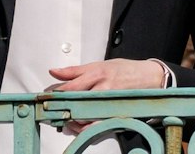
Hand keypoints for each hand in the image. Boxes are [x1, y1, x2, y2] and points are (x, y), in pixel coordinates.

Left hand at [47, 59, 170, 133]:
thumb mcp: (99, 65)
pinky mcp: (114, 114)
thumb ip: (75, 71)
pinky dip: (84, 129)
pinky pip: (95, 127)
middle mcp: (103, 88)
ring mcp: (109, 103)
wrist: (150, 77)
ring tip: (64, 120)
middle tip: (50, 113)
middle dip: (60, 109)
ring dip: (70, 121)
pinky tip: (78, 126)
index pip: (70, 86)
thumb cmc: (124, 70)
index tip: (44, 99)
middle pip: (74, 103)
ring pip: (84, 118)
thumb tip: (53, 71)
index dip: (54, 94)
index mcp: (98, 73)